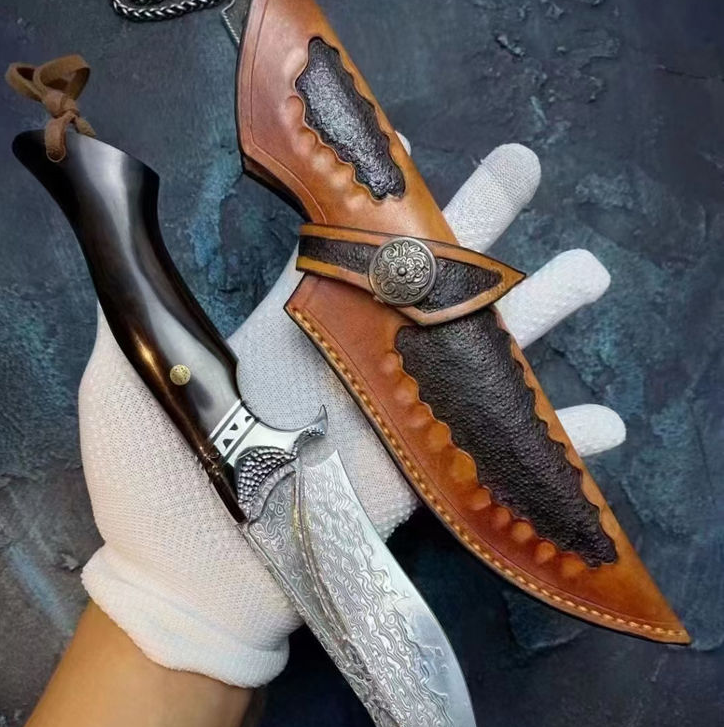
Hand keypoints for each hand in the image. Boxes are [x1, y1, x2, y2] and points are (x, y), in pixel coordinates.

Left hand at [79, 140, 623, 686]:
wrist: (186, 585)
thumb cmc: (147, 485)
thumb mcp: (125, 383)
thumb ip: (135, 312)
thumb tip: (123, 233)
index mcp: (286, 333)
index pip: (343, 250)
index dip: (377, 198)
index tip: (404, 140)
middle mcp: (349, 365)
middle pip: (426, 284)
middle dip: (477, 226)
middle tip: (522, 169)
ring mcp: (389, 422)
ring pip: (473, 354)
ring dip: (536, 316)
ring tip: (588, 272)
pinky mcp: (415, 482)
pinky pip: (490, 455)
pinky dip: (551, 441)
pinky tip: (603, 421)